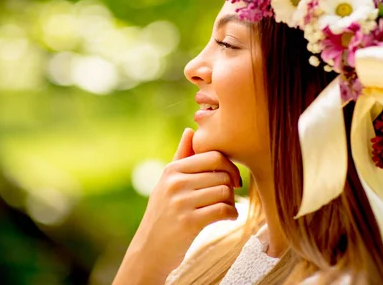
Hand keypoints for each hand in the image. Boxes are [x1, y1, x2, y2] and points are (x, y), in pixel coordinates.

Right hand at [113, 128, 241, 284]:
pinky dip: (232, 214)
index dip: (229, 166)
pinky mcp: (189, 223)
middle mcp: (175, 183)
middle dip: (231, 186)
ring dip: (232, 201)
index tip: (232, 179)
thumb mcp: (166, 183)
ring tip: (226, 208)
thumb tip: (190, 130)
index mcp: (172, 170)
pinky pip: (223, 210)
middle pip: (222, 174)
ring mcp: (181, 202)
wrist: (149, 251)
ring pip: (225, 191)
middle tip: (229, 196)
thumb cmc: (162, 214)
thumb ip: (181, 156)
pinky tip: (228, 218)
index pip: (213, 156)